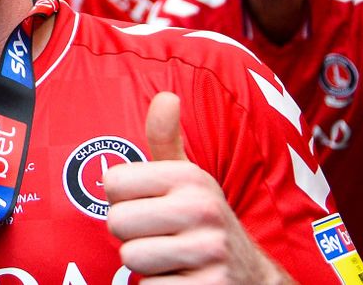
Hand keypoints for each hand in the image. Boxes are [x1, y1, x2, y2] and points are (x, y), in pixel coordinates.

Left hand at [104, 93, 282, 281]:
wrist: (249, 276)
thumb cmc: (202, 221)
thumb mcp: (189, 179)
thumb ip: (167, 140)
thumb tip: (165, 96)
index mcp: (191, 178)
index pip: (113, 183)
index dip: (122, 199)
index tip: (147, 205)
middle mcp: (203, 210)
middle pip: (117, 222)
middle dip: (131, 235)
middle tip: (159, 236)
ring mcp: (208, 252)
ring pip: (131, 258)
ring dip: (145, 265)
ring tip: (171, 258)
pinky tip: (181, 280)